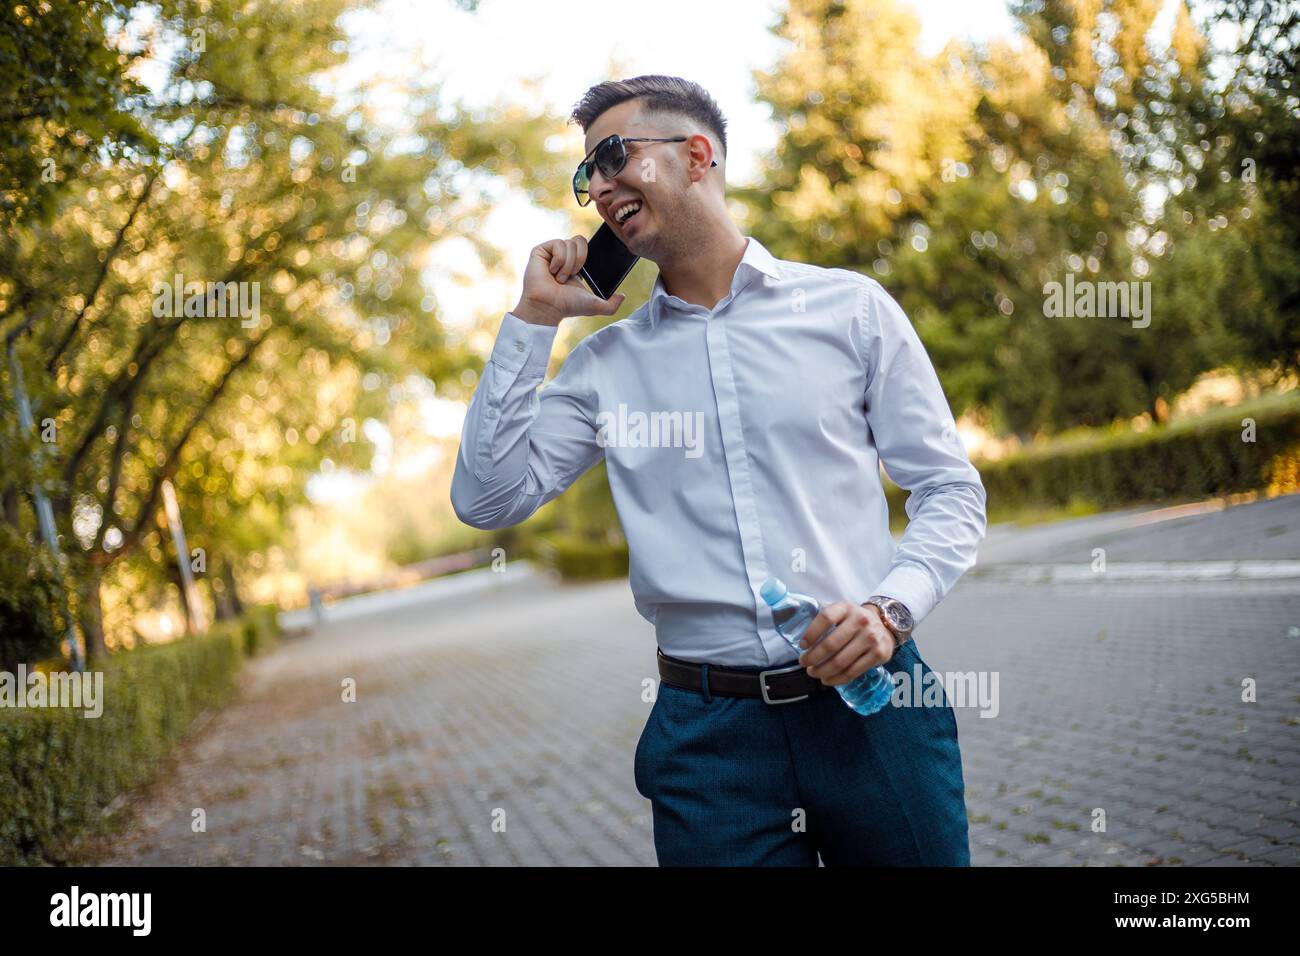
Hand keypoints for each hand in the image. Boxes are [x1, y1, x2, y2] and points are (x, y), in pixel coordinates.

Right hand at [512, 235, 626, 325]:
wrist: (549, 306)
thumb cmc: (567, 306)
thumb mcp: (595, 306)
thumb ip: (611, 305)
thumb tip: (623, 297)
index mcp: (576, 265)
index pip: (586, 246)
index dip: (589, 251)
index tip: (589, 266)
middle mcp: (564, 257)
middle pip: (580, 240)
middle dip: (580, 258)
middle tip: (574, 274)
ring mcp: (551, 253)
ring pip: (570, 243)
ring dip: (568, 264)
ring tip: (560, 278)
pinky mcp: (541, 250)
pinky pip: (558, 243)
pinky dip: (559, 260)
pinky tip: (552, 271)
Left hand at [796, 601, 895, 685]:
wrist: (885, 625)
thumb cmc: (854, 621)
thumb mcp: (842, 612)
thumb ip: (825, 619)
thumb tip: (801, 639)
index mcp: (846, 608)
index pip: (826, 618)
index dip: (811, 633)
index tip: (801, 645)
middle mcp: (860, 621)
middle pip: (830, 644)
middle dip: (812, 658)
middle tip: (804, 663)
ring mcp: (871, 638)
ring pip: (840, 661)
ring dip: (822, 671)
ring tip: (813, 673)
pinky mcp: (879, 654)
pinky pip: (853, 672)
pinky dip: (836, 679)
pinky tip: (827, 679)